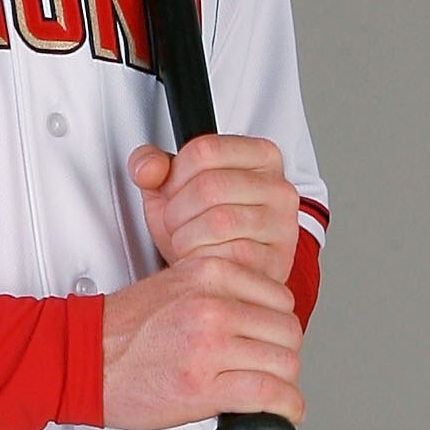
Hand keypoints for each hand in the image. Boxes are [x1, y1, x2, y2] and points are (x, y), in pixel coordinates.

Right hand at [100, 254, 303, 429]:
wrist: (82, 357)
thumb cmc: (122, 330)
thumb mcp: (178, 287)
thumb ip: (221, 294)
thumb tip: (260, 321)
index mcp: (211, 273)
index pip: (279, 298)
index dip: (278, 326)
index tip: (268, 343)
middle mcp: (214, 304)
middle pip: (287, 331)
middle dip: (283, 357)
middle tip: (268, 372)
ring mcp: (210, 344)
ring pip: (284, 364)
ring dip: (284, 384)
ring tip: (270, 394)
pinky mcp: (204, 385)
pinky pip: (268, 394)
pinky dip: (286, 408)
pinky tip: (284, 413)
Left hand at [128, 133, 299, 288]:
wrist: (221, 279)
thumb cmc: (202, 232)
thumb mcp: (172, 189)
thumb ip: (151, 165)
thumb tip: (148, 167)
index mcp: (259, 156)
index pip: (204, 150)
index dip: (175, 176)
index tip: (175, 192)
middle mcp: (278, 187)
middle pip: (209, 186)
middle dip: (177, 212)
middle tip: (178, 224)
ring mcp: (281, 224)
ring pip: (218, 222)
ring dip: (187, 239)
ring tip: (188, 242)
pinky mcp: (275, 260)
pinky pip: (228, 256)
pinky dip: (201, 261)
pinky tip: (201, 259)